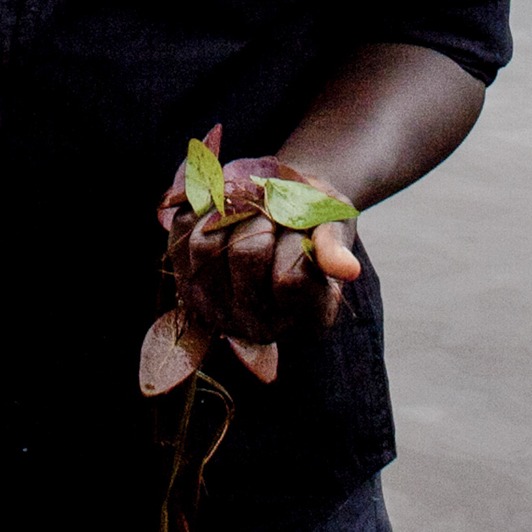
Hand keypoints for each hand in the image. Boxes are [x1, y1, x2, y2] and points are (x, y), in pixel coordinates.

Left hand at [155, 153, 365, 377]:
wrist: (281, 205)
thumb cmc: (313, 216)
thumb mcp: (334, 221)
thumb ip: (336, 245)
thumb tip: (348, 270)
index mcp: (307, 318)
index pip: (291, 277)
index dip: (296, 236)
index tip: (304, 225)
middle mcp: (258, 326)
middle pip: (246, 254)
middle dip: (264, 216)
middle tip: (275, 213)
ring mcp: (215, 307)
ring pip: (207, 242)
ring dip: (232, 211)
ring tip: (251, 211)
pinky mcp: (184, 280)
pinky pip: (184, 230)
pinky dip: (205, 207)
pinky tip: (226, 210)